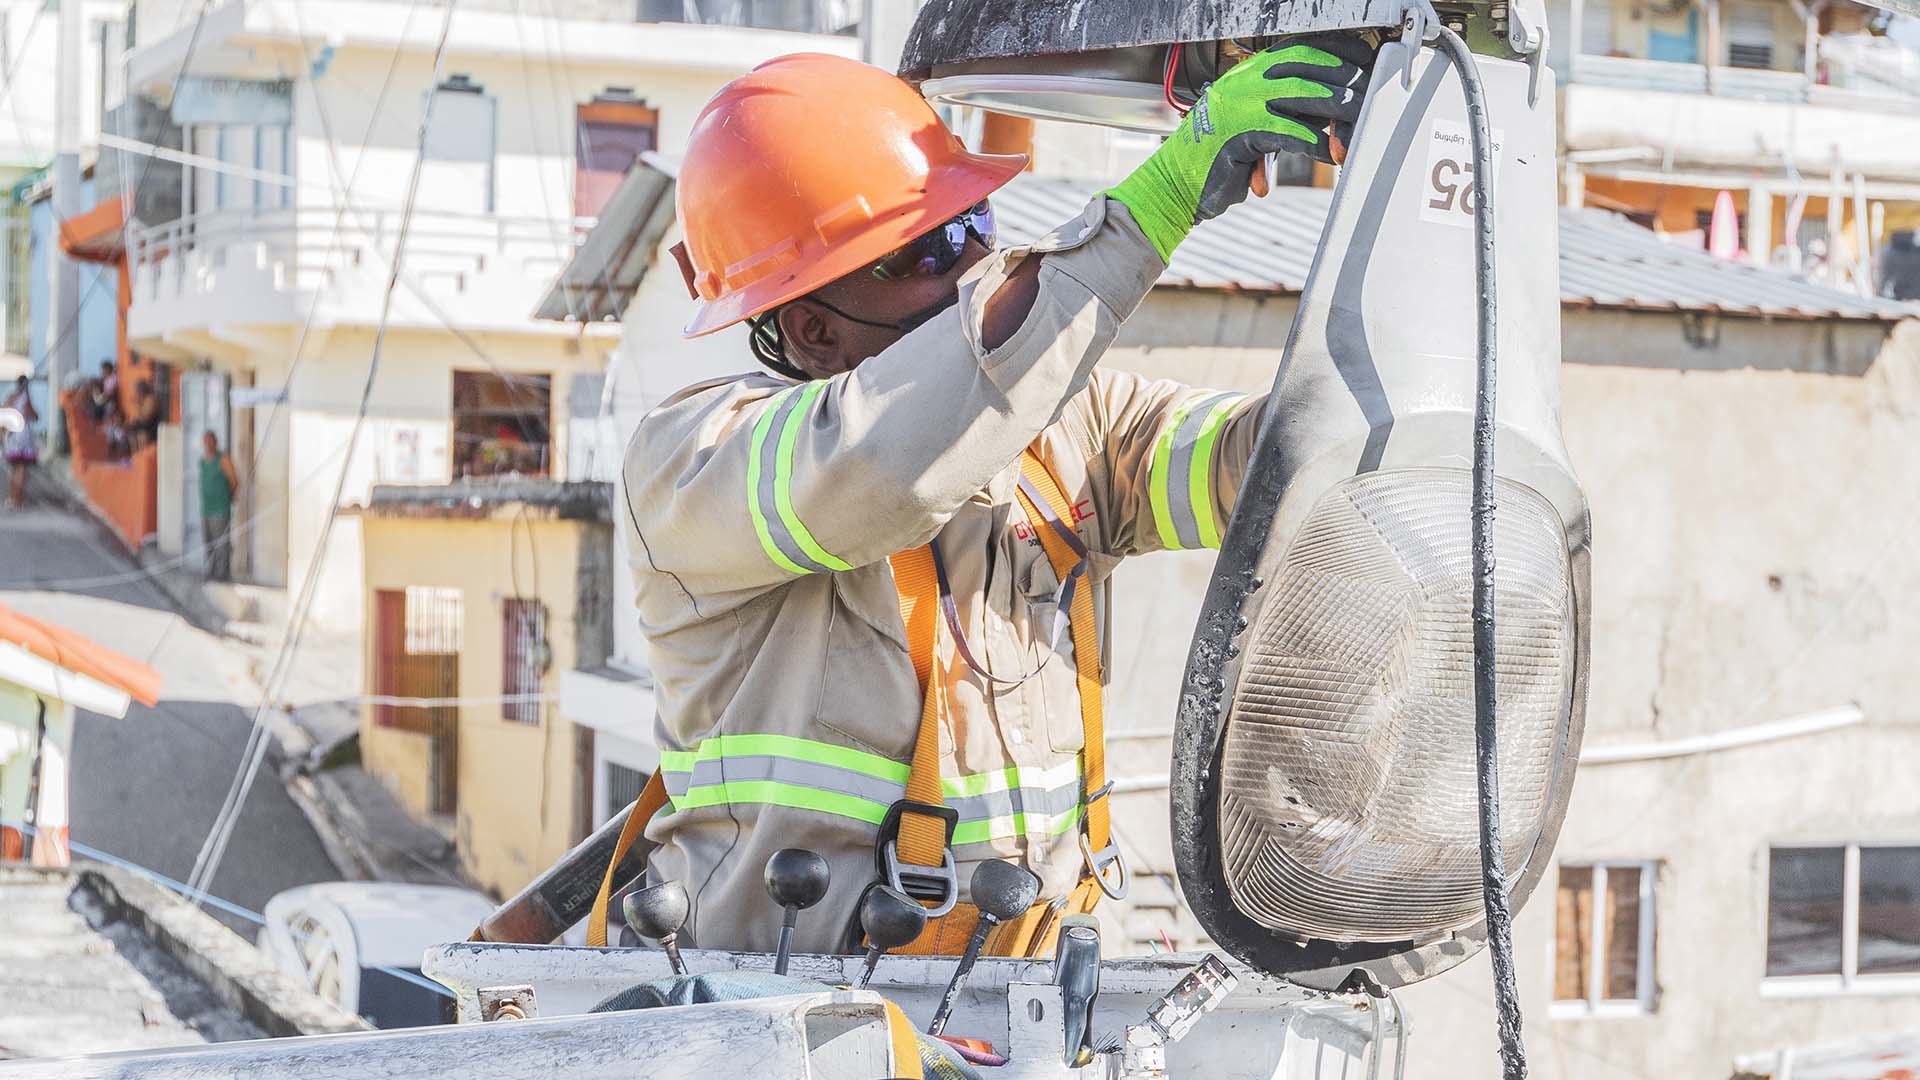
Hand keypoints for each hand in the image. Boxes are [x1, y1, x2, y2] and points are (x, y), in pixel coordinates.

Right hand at [1107, 36, 1374, 261]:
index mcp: (1249, 72)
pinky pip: (1291, 133)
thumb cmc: (1218, 160)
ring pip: (1305, 95)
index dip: (1339, 52)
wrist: (1174, 186)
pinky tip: (1333, 156)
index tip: (1365, 61)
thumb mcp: (1252, 125)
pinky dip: (1317, 144)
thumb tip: (1332, 113)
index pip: (1302, 48)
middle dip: (1346, 80)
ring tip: (1358, 127)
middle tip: (1371, 99)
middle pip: (1309, 66)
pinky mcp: (1241, 133)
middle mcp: (1246, 81)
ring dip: (1339, 111)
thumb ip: (1285, 112)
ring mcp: (1241, 104)